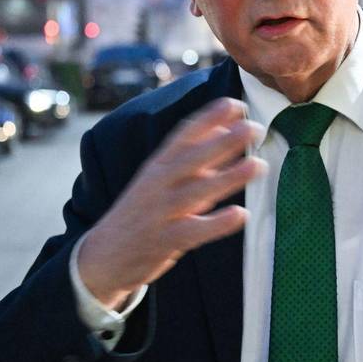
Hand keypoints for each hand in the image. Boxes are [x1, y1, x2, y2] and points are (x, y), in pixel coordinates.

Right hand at [77, 98, 265, 307]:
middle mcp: (157, 184)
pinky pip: (193, 231)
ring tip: (258, 164)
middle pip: (191, 158)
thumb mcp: (161, 180)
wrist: (104, 257)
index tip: (236, 104)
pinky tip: (240, 214)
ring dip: (228, 177)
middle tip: (255, 127)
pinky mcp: (164, 241)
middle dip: (223, 141)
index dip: (209, 118)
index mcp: (158, 166)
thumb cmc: (142, 213)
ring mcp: (159, 212)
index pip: (183, 135)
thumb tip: (222, 128)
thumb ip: (193, 158)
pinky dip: (217, 223)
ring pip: (196, 191)